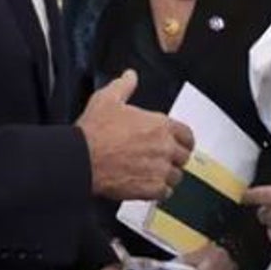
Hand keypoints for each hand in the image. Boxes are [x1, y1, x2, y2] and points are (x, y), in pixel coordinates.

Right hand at [76, 70, 194, 200]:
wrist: (82, 159)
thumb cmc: (95, 132)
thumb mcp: (107, 99)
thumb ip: (124, 86)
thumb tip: (130, 76)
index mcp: (160, 125)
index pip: (187, 135)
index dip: (183, 139)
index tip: (179, 143)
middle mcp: (164, 148)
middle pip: (184, 157)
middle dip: (174, 158)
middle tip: (161, 158)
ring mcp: (159, 170)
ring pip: (176, 177)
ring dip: (167, 175)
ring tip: (154, 173)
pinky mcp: (150, 189)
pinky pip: (165, 193)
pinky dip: (159, 191)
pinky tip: (149, 186)